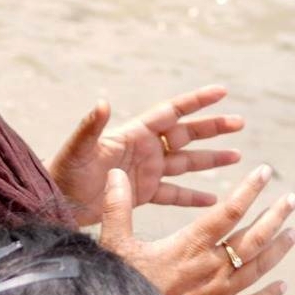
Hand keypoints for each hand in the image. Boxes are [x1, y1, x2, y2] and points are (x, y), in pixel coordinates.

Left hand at [46, 86, 244, 228]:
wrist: (54, 203)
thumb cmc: (62, 172)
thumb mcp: (77, 149)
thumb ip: (91, 126)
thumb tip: (103, 102)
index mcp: (134, 134)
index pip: (172, 112)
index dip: (197, 101)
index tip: (222, 92)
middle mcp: (144, 149)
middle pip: (186, 134)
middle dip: (212, 128)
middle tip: (240, 123)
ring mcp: (145, 172)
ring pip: (186, 162)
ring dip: (210, 160)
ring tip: (238, 157)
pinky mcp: (142, 194)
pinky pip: (174, 194)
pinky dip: (193, 197)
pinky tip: (213, 201)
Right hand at [101, 164, 294, 294]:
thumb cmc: (120, 288)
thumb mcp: (115, 245)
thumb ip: (117, 207)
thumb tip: (114, 173)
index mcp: (190, 245)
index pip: (229, 211)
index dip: (249, 189)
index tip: (265, 171)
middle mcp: (212, 267)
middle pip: (254, 237)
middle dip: (276, 216)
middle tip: (293, 199)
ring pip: (258, 268)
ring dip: (278, 249)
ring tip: (294, 234)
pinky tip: (282, 287)